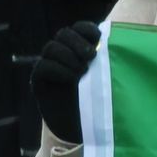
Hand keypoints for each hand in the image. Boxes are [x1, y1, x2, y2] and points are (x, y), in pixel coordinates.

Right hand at [31, 21, 101, 138]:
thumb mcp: (108, 78)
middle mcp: (62, 55)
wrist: (86, 128)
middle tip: (91, 56)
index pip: (79, 28)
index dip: (87, 29)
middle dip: (77, 42)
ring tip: (82, 71)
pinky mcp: (39, 81)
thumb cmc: (101, 102)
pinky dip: (58, 70)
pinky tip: (72, 78)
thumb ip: (107, 60)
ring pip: (51, 47)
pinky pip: (43, 66)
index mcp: (79, 49)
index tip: (100, 38)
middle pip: (63, 34)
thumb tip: (117, 41)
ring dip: (67, 56)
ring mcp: (49, 66)